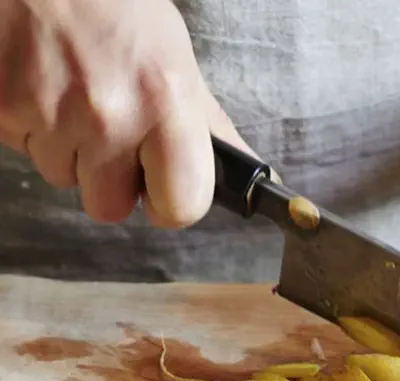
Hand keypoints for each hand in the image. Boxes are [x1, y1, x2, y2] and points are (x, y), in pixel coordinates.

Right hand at [0, 0, 258, 226]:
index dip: (171, 204)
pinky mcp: (4, 109)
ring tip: (74, 94)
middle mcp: (110, 114)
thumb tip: (242, 167)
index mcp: (167, 101)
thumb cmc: (114, 5)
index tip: (162, 190)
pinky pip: (25, 150)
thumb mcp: (176, 57)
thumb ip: (206, 122)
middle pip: (110, 208)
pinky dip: (33, 128)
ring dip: (70, 150)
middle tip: (111, 133)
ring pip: (64, 179)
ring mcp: (50, 114)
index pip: (182, 206)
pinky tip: (45, 87)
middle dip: (110, 181)